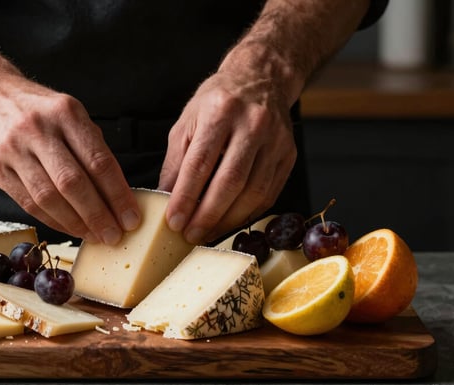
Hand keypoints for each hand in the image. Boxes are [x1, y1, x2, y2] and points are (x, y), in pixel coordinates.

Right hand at [0, 73, 140, 243]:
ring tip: (94, 236)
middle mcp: (37, 129)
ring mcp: (13, 150)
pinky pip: (28, 204)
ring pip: (49, 198)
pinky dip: (53, 221)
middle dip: (98, 215)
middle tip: (114, 236)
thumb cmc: (38, 110)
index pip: (98, 161)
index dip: (118, 194)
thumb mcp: (69, 113)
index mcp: (65, 113)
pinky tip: (70, 228)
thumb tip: (116, 194)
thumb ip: (91, 147)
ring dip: (75, 223)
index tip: (131, 218)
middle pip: (73, 183)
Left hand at [158, 71, 296, 243]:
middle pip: (230, 181)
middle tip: (190, 235)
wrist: (261, 79)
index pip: (200, 163)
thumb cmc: (218, 102)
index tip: (173, 221)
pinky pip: (268, 194)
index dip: (186, 197)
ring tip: (207, 233)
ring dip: (227, 220)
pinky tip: (229, 222)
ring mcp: (275, 140)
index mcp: (221, 111)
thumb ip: (176, 162)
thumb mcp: (188, 122)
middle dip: (207, 215)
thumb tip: (165, 199)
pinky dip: (247, 214)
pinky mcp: (289, 154)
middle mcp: (252, 124)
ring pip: (253, 192)